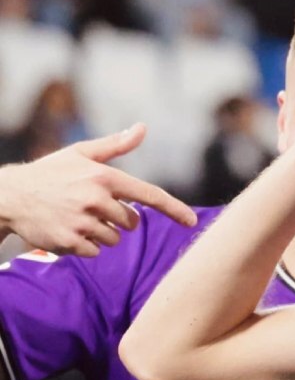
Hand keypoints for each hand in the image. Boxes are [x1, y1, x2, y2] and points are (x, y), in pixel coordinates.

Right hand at [0, 124, 196, 256]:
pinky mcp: (69, 241)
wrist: (10, 196)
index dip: (174, 209)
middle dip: (118, 219)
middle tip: (91, 208)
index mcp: (104, 177)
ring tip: (76, 217)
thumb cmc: (52, 173)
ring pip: (114, 239)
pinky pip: (95, 252)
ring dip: (101, 233)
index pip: (149, 195)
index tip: (191, 221)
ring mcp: (82, 221)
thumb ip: (116, 145)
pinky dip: (85, 245)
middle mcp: (96, 199)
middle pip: (131, 223)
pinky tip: (67, 230)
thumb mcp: (81, 154)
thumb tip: (142, 128)